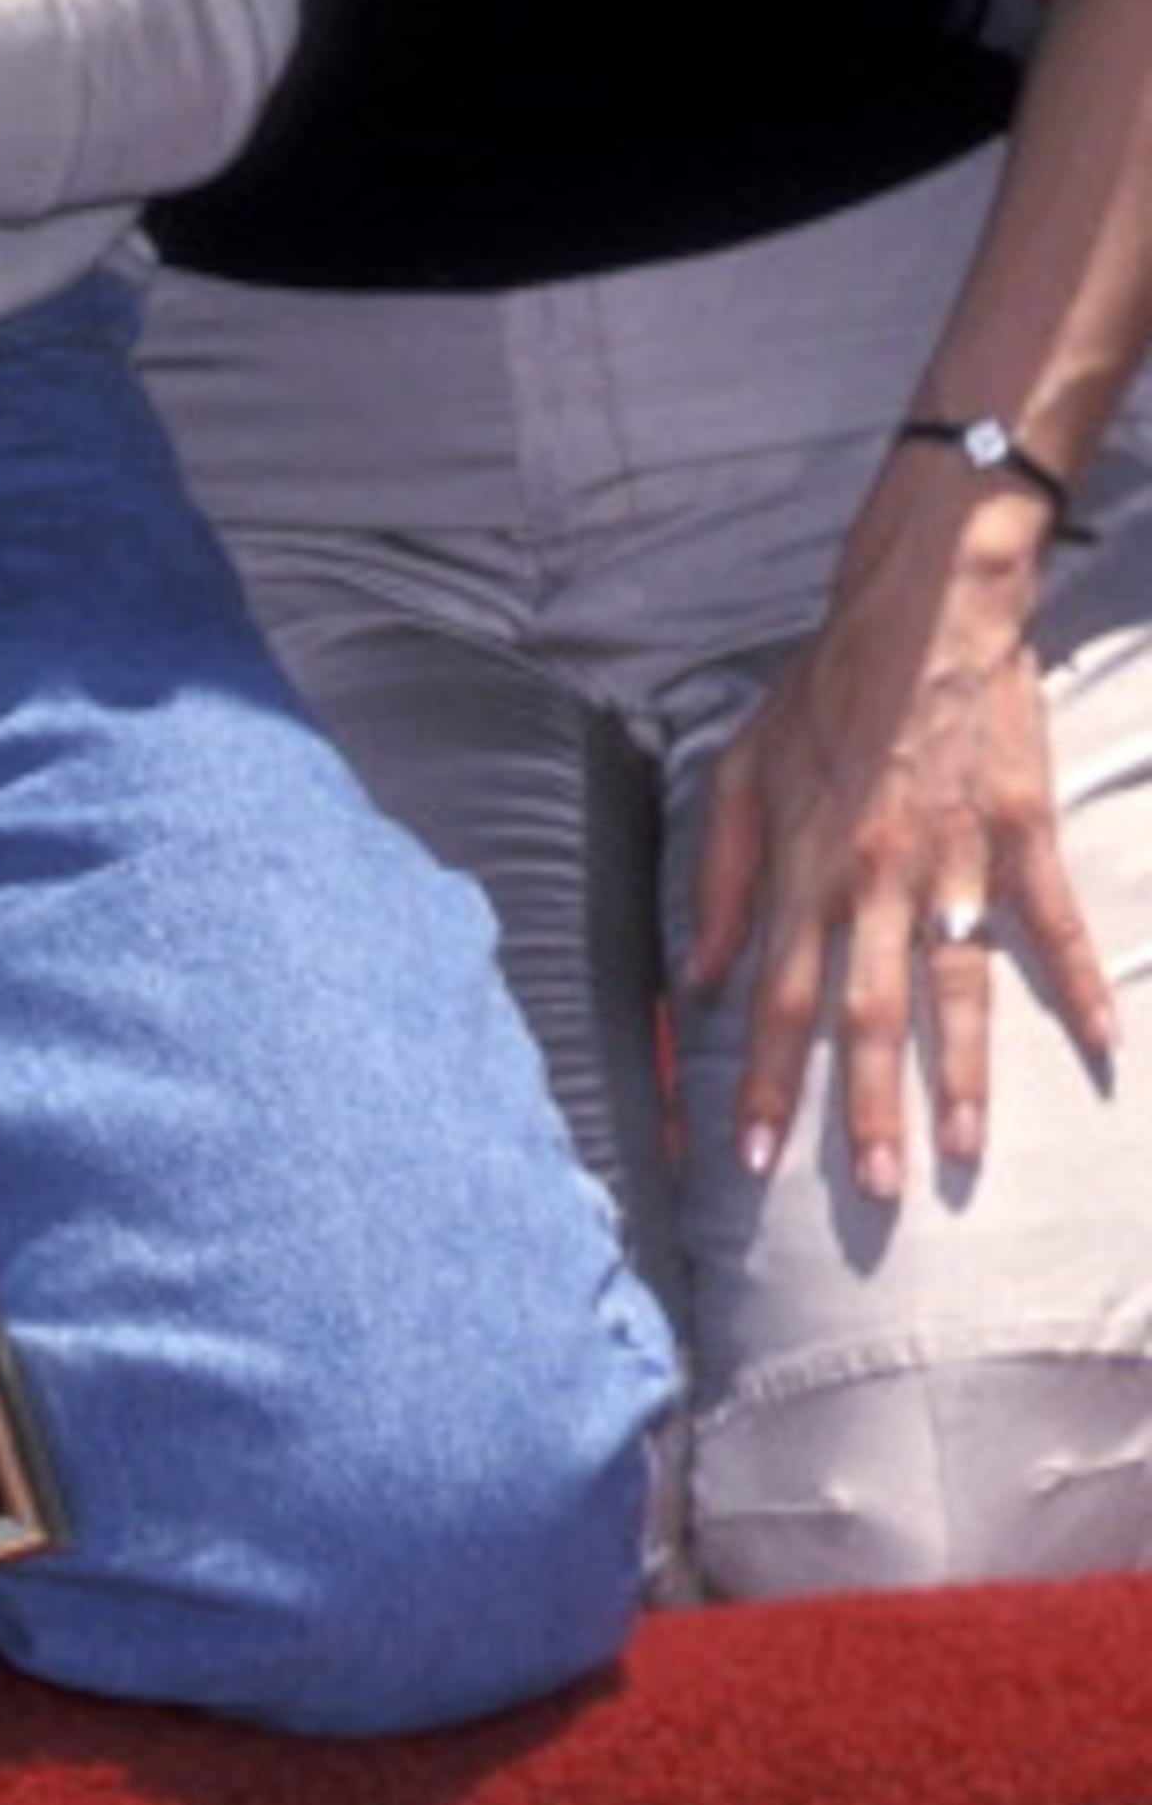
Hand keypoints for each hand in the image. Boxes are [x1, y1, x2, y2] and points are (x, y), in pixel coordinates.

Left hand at [687, 492, 1116, 1199]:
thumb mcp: (740, 768)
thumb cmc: (821, 691)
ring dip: (962, 1077)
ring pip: (957, 987)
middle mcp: (876, 876)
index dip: (764, 1077)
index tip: (753, 1153)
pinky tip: (1105, 1045)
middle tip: (870, 1193)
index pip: (776, 995)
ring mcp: (955, 860)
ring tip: (965, 1154)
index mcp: (803, 863)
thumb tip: (698, 969)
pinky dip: (1081, 983)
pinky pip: (1052, 921)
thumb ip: (717, 874)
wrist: (921, 611)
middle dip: (865, 1109)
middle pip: (868, 1012)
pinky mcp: (1021, 834)